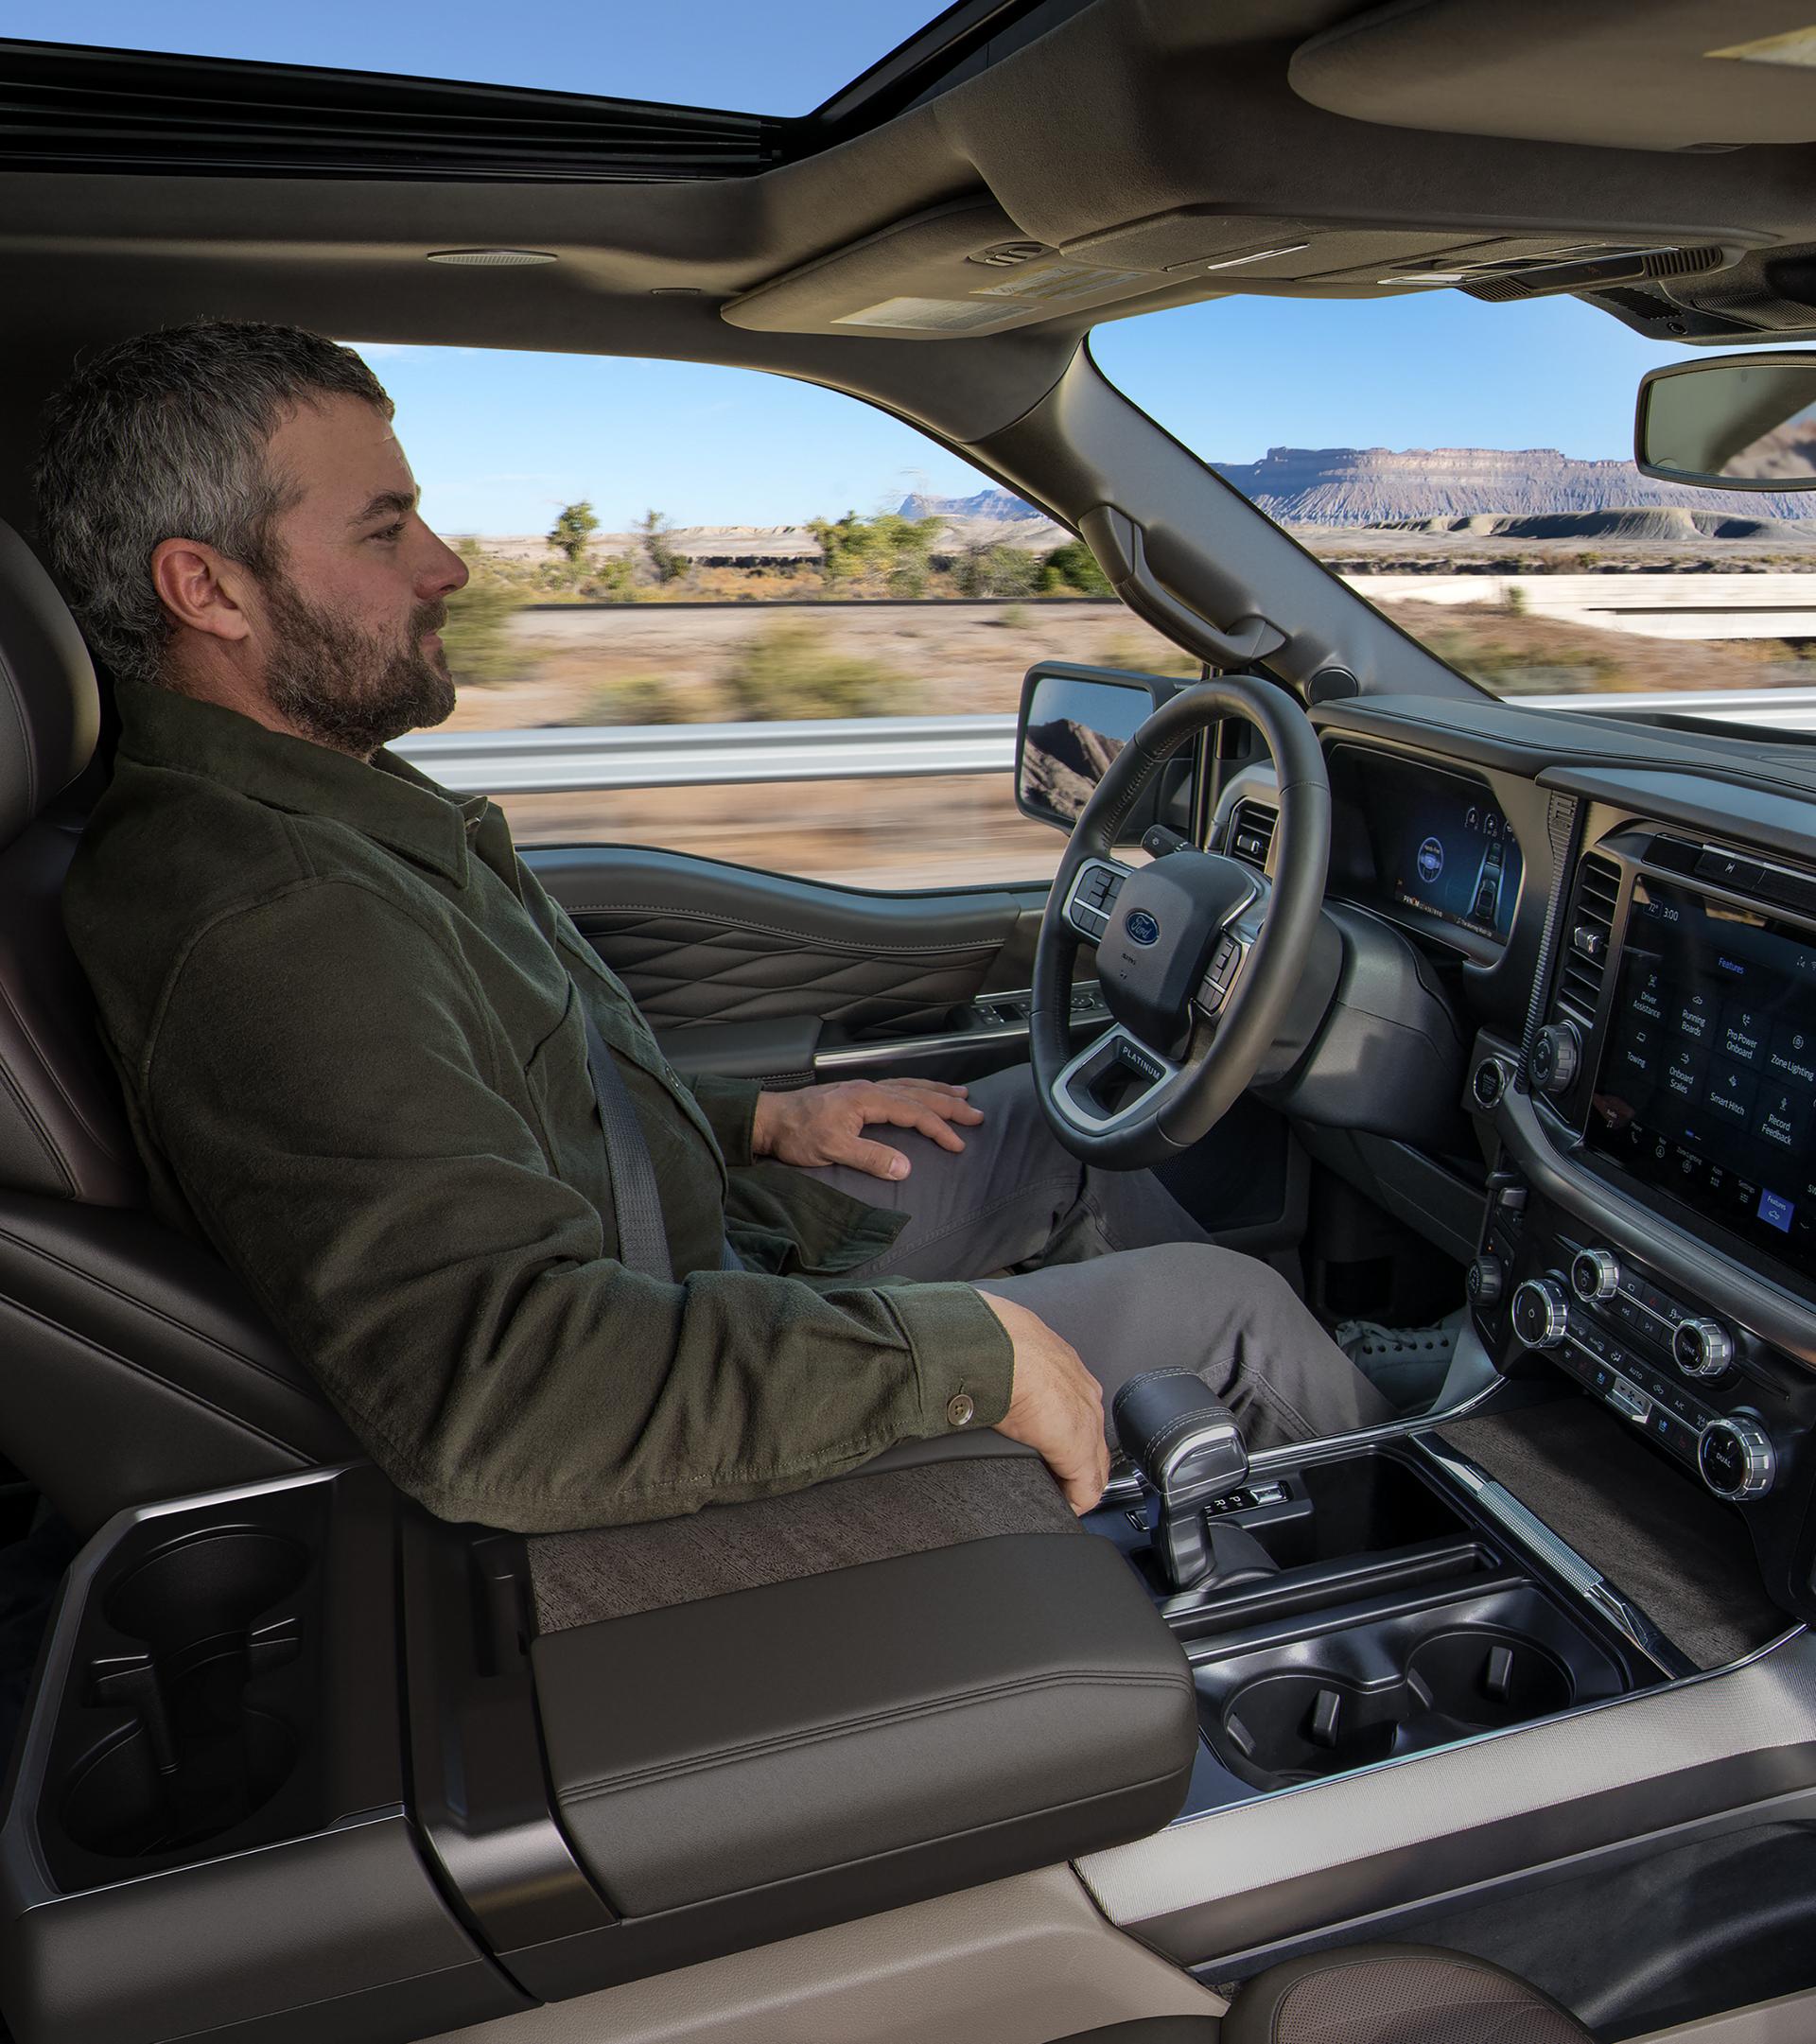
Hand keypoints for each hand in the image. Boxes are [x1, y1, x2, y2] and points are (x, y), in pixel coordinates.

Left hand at [752, 1077, 982, 1181]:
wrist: (770, 1119)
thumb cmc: (797, 1134)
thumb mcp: (832, 1150)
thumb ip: (870, 1157)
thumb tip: (905, 1167)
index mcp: (867, 1100)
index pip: (914, 1112)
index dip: (939, 1128)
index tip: (959, 1144)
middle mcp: (869, 1089)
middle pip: (918, 1093)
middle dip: (949, 1104)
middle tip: (977, 1114)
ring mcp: (862, 1088)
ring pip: (909, 1086)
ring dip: (936, 1091)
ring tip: (960, 1094)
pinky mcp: (855, 1093)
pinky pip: (896, 1086)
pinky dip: (916, 1089)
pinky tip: (920, 1092)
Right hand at [978, 1292, 1108, 1513]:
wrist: (990, 1347)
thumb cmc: (988, 1345)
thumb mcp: (1004, 1359)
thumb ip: (1007, 1374)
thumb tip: (982, 1384)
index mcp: (1064, 1370)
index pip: (1076, 1412)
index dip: (1064, 1437)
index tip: (1049, 1454)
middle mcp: (1084, 1394)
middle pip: (1093, 1442)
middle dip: (1076, 1466)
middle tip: (1055, 1484)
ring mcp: (1086, 1421)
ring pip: (1094, 1465)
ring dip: (1075, 1482)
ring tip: (1054, 1495)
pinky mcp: (1078, 1448)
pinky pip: (1086, 1489)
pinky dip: (1072, 1501)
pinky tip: (1058, 1507)